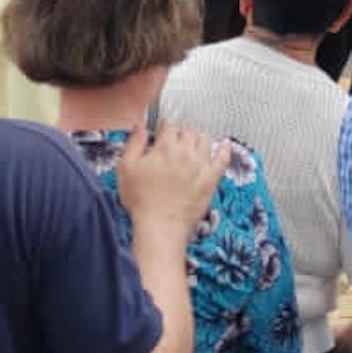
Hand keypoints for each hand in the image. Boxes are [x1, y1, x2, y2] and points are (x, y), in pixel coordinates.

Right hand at [115, 118, 221, 235]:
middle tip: (175, 141)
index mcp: (165, 147)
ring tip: (192, 143)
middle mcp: (185, 153)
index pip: (169, 126)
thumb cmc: (141, 201)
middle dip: (180, 134)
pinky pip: (223, 159)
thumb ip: (134, 143)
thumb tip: (140, 128)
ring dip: (198, 138)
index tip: (162, 135)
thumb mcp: (126, 168)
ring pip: (204, 140)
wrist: (160, 226)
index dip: (164, 129)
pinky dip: (224, 150)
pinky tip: (224, 146)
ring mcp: (200, 166)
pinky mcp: (211, 180)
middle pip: (188, 131)